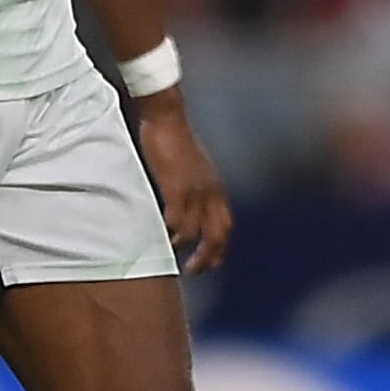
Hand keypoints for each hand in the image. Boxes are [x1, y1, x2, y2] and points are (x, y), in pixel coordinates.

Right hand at [131, 91, 234, 272]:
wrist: (168, 119)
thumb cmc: (176, 142)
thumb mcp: (193, 170)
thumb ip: (195, 189)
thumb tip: (187, 209)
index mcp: (216, 188)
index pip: (226, 225)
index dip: (220, 247)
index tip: (211, 263)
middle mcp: (211, 192)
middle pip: (218, 234)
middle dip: (208, 257)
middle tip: (194, 271)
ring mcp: (195, 191)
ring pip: (197, 232)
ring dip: (186, 247)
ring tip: (173, 254)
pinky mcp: (176, 187)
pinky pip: (177, 219)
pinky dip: (172, 232)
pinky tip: (163, 236)